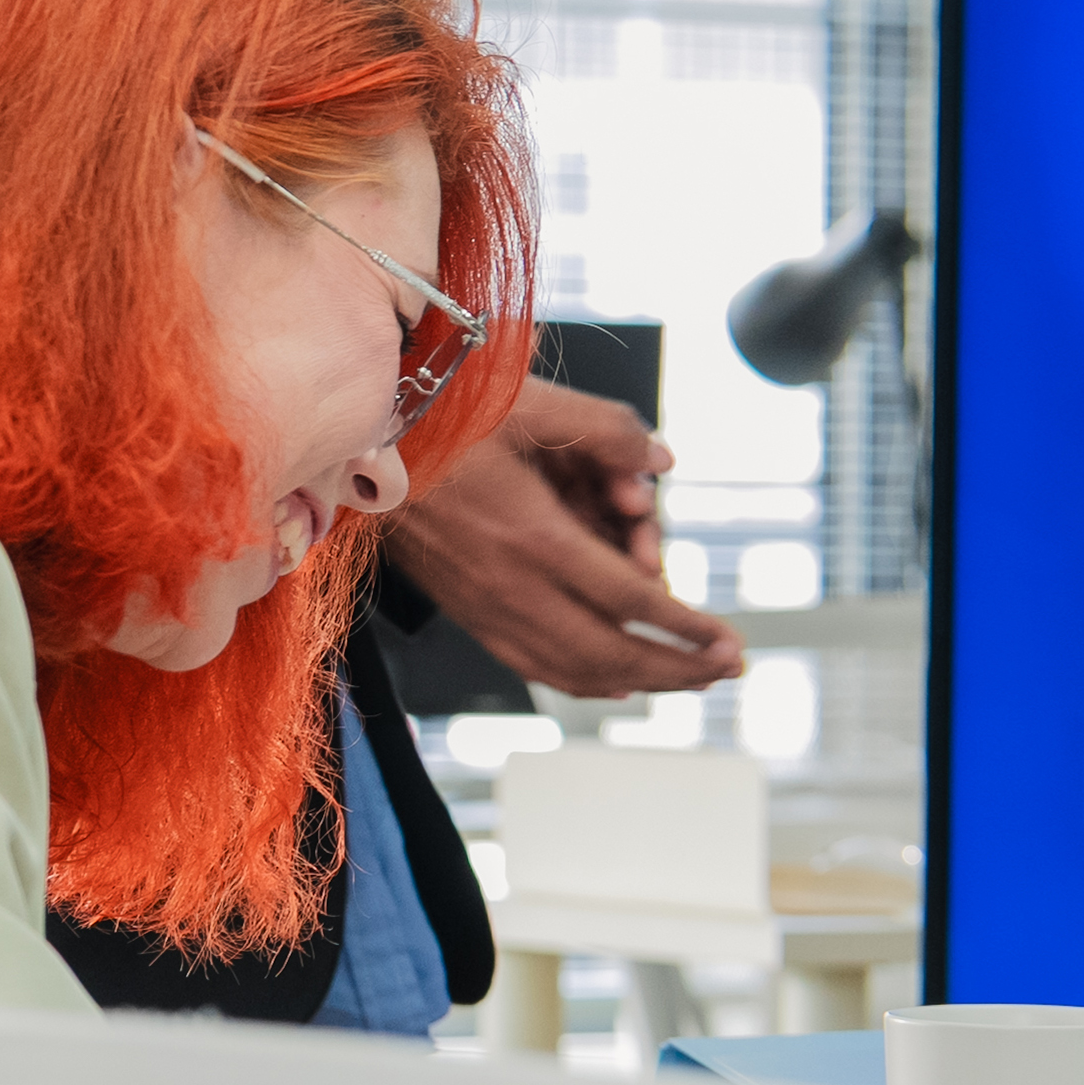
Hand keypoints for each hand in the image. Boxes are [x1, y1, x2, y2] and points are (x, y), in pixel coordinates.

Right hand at [387, 386, 750, 694]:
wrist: (356, 434)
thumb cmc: (439, 411)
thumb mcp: (532, 403)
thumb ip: (607, 430)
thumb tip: (659, 462)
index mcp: (534, 537)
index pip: (630, 602)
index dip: (686, 628)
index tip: (726, 641)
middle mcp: (509, 585)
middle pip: (610, 653)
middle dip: (678, 669)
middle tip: (725, 667)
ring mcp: (482, 605)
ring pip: (570, 670)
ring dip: (637, 681)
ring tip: (685, 679)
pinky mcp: (464, 609)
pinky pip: (530, 663)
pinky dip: (579, 678)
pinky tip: (611, 680)